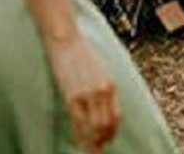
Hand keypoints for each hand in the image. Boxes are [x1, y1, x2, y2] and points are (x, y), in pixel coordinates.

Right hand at [46, 33, 121, 152]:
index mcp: (111, 83)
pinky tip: (78, 141)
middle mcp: (104, 90)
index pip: (117, 115)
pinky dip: (79, 136)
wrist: (66, 40)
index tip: (108, 139)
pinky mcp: (72, 97)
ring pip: (95, 128)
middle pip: (108, 124)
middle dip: (103, 139)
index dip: (113, 131)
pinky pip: (79, 124)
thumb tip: (103, 108)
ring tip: (89, 148)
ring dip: (93, 141)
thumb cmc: (81, 54)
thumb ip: (103, 88)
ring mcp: (89, 94)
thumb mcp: (99, 70)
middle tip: (98, 148)